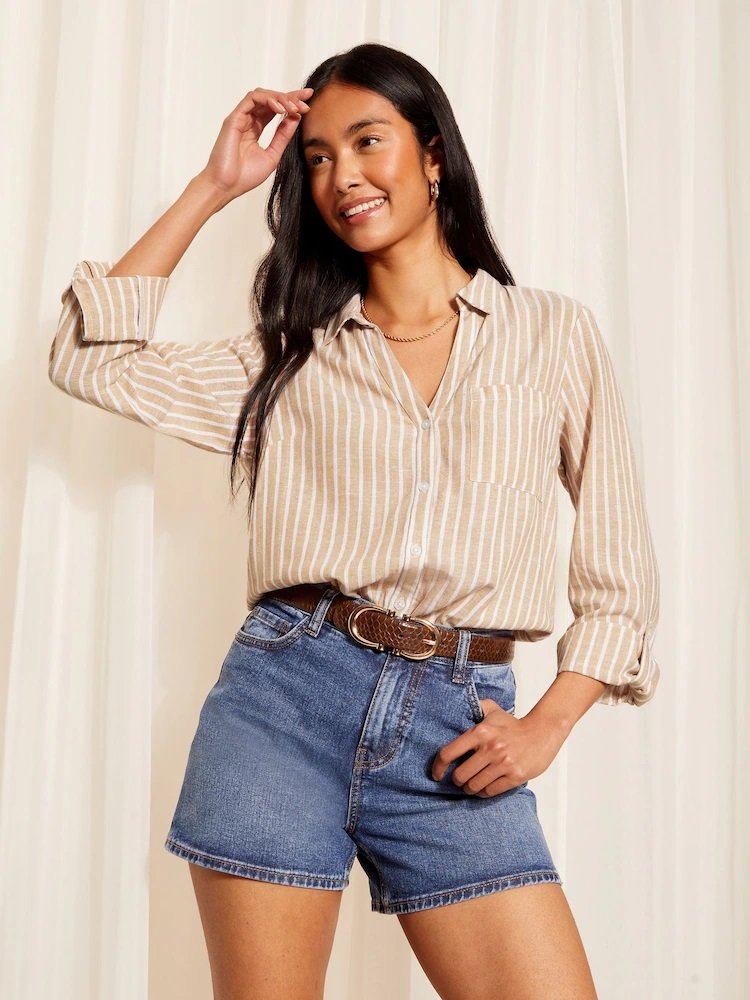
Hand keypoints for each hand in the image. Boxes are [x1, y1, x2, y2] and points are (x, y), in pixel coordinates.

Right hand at [198, 86, 313, 204]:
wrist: (226, 187)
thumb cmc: (244, 177)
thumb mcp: (272, 155)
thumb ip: (282, 137)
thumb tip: (295, 118)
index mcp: (256, 130)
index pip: (275, 110)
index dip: (292, 103)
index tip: (308, 102)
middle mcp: (248, 121)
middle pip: (270, 99)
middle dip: (290, 98)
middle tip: (305, 103)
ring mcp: (240, 118)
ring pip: (262, 95)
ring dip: (280, 98)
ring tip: (294, 108)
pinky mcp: (234, 118)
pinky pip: (251, 99)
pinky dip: (267, 100)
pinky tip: (280, 108)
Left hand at [430, 699, 567, 796]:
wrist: (543, 731)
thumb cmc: (514, 724)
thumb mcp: (492, 710)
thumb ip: (474, 707)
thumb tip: (456, 707)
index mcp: (480, 732)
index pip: (448, 753)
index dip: (438, 767)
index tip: (437, 774)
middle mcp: (490, 748)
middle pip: (460, 775)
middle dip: (457, 780)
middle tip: (460, 779)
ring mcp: (503, 763)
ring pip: (474, 786)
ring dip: (470, 788)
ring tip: (472, 784)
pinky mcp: (515, 776)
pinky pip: (490, 791)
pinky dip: (484, 792)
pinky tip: (484, 787)